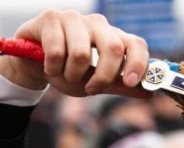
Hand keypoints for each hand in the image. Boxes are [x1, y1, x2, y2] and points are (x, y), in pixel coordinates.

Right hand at [0, 9, 151, 98]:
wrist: (33, 64)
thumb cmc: (68, 71)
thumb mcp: (96, 83)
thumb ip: (121, 86)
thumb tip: (150, 93)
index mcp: (113, 38)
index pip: (136, 44)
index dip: (138, 63)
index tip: (130, 82)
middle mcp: (98, 25)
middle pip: (113, 48)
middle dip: (102, 76)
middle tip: (90, 89)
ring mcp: (75, 18)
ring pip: (82, 53)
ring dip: (71, 74)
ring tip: (63, 74)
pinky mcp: (51, 17)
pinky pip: (57, 50)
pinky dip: (52, 68)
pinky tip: (49, 66)